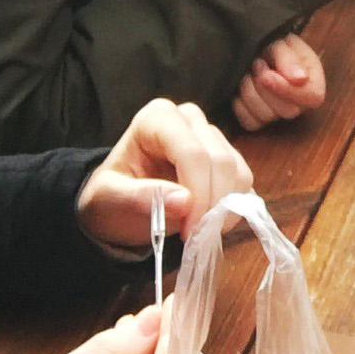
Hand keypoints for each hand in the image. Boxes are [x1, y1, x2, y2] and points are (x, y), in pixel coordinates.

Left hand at [78, 98, 253, 247]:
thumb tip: (185, 201)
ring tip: (196, 229)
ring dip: (224, 208)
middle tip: (192, 235)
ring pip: (238, 171)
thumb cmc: (110, 198)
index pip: (192, 153)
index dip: (197, 193)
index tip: (188, 230)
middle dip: (211, 204)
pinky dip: (232, 207)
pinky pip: (244, 181)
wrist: (118, 204)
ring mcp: (210, 135)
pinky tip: (208, 221)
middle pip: (220, 161)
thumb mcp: (110, 199)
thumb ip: (140, 197)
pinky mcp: (226, 155)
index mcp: (157, 118)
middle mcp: (188, 118)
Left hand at [233, 31, 325, 130]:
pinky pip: (250, 123)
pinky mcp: (258, 120)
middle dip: (265, 87)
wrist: (254, 48)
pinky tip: (240, 90)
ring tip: (248, 73)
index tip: (267, 75)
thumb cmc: (273, 44)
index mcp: (313, 81)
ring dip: (250, 92)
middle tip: (257, 64)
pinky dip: (241, 106)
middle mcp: (299, 103)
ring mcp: (278, 114)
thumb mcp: (282, 42)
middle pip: (288, 111)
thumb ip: (289, 59)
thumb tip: (300, 79)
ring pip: (266, 117)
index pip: (312, 97)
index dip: (288, 90)